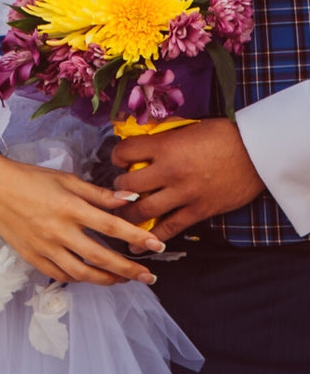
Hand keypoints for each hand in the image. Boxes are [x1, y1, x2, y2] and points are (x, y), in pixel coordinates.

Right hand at [0, 157, 164, 286]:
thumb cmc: (31, 178)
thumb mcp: (66, 179)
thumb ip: (99, 193)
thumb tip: (131, 197)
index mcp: (70, 207)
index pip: (111, 226)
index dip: (136, 237)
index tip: (156, 246)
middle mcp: (59, 231)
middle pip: (101, 257)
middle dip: (129, 269)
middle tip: (149, 276)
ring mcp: (46, 248)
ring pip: (83, 274)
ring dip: (108, 280)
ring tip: (125, 279)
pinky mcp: (34, 259)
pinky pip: (62, 276)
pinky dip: (81, 279)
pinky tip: (92, 275)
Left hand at [111, 117, 264, 241]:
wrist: (256, 153)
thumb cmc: (223, 134)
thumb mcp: (189, 127)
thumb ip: (165, 136)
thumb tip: (145, 139)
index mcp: (166, 146)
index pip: (126, 152)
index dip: (117, 156)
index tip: (119, 159)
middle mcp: (170, 171)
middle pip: (128, 184)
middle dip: (117, 187)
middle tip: (118, 189)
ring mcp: (184, 194)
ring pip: (144, 210)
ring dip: (128, 214)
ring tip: (121, 215)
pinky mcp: (198, 211)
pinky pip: (170, 228)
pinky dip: (151, 238)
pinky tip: (137, 246)